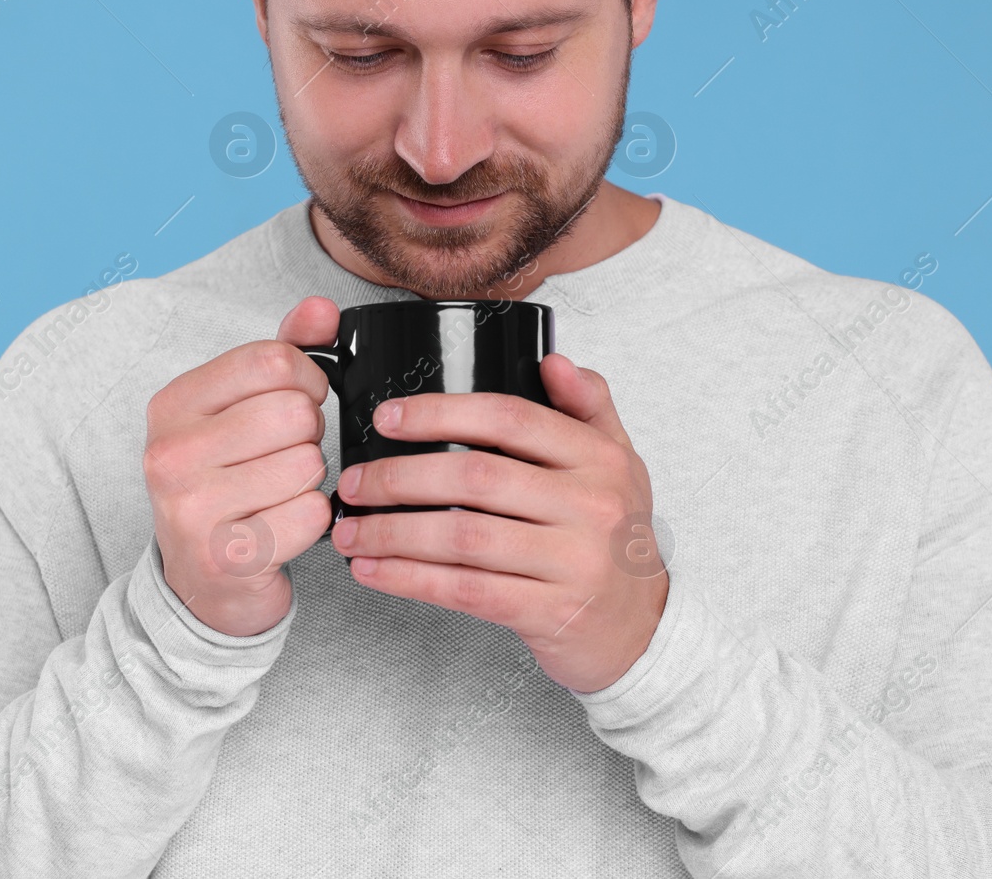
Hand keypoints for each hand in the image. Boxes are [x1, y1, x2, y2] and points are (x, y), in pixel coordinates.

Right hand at [142, 296, 339, 636]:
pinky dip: (313, 522)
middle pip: (294, 412)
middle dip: (309, 434)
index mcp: (172, 405)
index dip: (307, 379)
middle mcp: (171, 454)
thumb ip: (283, 353)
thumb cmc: (225, 486)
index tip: (301, 400)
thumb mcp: (240, 411)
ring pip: (308, 463)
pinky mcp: (227, 557)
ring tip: (279, 493)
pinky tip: (282, 528)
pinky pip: (312, 514)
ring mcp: (192, 509)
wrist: (202, 584)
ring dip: (310, 480)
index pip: (270, 360)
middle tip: (287, 456)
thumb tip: (321, 309)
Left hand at [330, 353, 666, 692]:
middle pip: (475, 477)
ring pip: (461, 537)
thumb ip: (588, 407)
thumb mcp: (619, 466)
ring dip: (392, 533)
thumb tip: (551, 360)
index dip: (440, 413)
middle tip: (351, 481)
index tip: (387, 419)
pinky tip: (373, 569)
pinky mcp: (548, 613)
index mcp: (599, 459)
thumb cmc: (614, 542)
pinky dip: (409, 579)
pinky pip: (464, 590)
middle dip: (398, 477)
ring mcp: (571, 563)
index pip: (510, 418)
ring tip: (348, 530)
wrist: (643, 631)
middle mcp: (590, 506)